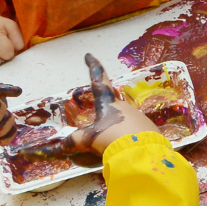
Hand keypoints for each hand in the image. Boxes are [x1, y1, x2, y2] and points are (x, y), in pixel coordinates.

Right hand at [11, 54, 157, 162]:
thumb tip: (58, 147)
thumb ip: (74, 142)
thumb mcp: (88, 140)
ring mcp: (138, 116)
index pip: (99, 80)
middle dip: (102, 118)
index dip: (93, 67)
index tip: (88, 55)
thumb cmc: (112, 138)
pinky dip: (124, 140)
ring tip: (108, 147)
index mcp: (108, 102)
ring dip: (113, 132)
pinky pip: (131, 133)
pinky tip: (122, 149)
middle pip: (109, 108)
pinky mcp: (147, 129)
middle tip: (96, 133)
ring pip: (120, 122)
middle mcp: (124, 105)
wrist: (142, 150)